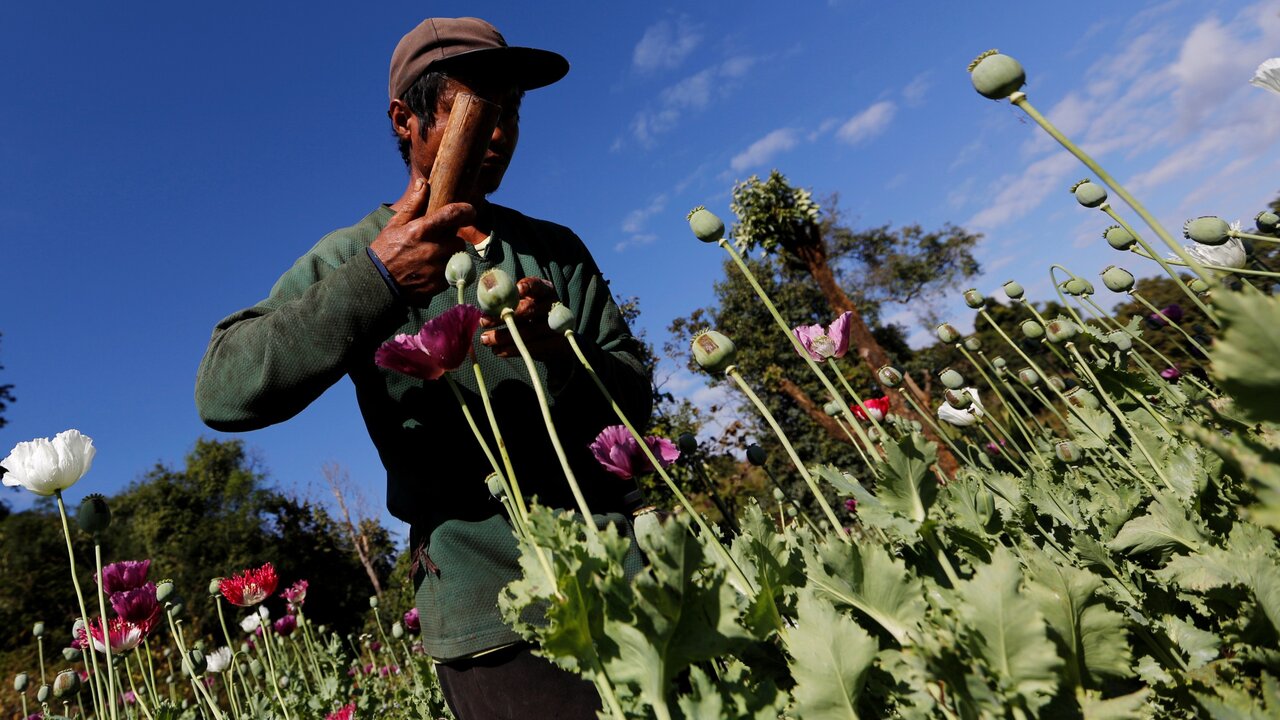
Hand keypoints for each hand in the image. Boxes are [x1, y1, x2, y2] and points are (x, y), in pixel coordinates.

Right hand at [369, 178, 475, 303]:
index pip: (453, 214)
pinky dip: (445, 270)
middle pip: (458, 240)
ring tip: (432, 257)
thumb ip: (413, 204)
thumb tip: (424, 183)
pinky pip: (452, 272)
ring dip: (449, 255)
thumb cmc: (386, 250)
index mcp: (421, 230)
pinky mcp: (439, 283)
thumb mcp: (395, 224)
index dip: (466, 210)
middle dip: (451, 239)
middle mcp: (432, 249)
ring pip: (456, 257)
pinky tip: (430, 270)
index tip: (470, 211)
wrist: (378, 282)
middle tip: (437, 242)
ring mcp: (437, 268)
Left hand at [479, 277, 571, 364]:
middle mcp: (553, 307)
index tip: (516, 289)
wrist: (556, 336)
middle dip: (505, 315)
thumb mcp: (526, 302)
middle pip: (530, 309)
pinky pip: (533, 348)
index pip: (538, 285)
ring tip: (485, 340)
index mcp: (546, 291)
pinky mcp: (556, 344)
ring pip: (529, 331)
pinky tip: (497, 350)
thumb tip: (485, 302)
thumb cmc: (532, 314)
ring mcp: (557, 327)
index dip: (528, 286)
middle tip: (484, 322)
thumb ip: (510, 300)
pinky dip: (512, 350)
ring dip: (504, 337)